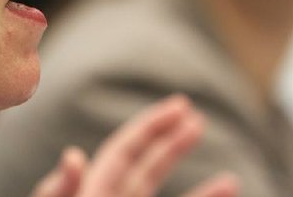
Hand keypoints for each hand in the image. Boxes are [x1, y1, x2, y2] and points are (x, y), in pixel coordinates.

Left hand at [31, 94, 238, 196]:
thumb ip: (61, 190)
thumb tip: (73, 155)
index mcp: (91, 191)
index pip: (124, 150)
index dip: (151, 126)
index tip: (180, 105)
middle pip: (147, 169)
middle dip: (172, 143)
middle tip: (198, 118)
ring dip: (201, 194)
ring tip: (232, 181)